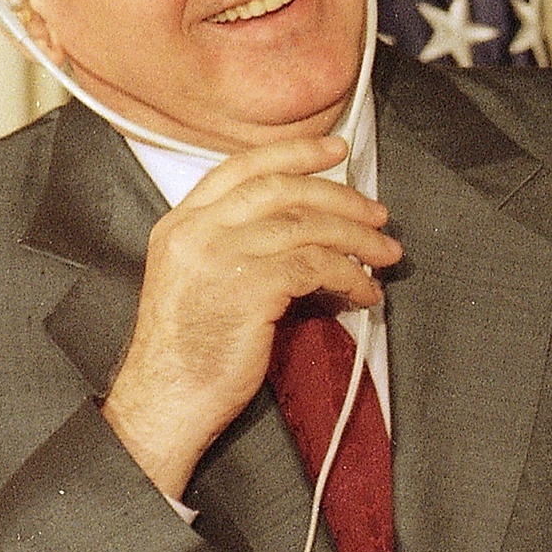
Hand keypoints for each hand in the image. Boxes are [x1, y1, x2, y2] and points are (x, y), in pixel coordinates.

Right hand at [102, 138, 403, 497]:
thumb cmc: (187, 353)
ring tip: (385, 254)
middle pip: (282, 189)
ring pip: (307, 225)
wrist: (165, 402)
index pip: (243, 167)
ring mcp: (220, 256)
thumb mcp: (197, 280)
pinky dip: (350, 276)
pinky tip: (364, 292)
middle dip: (341, 197)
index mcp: (180, 224)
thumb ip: (233, 244)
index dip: (296, 152)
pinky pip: (317, 266)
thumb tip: (305, 227)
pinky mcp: (249, 287)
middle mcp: (196, 231)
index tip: (336, 150)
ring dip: (357, 239)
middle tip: (377, 213)